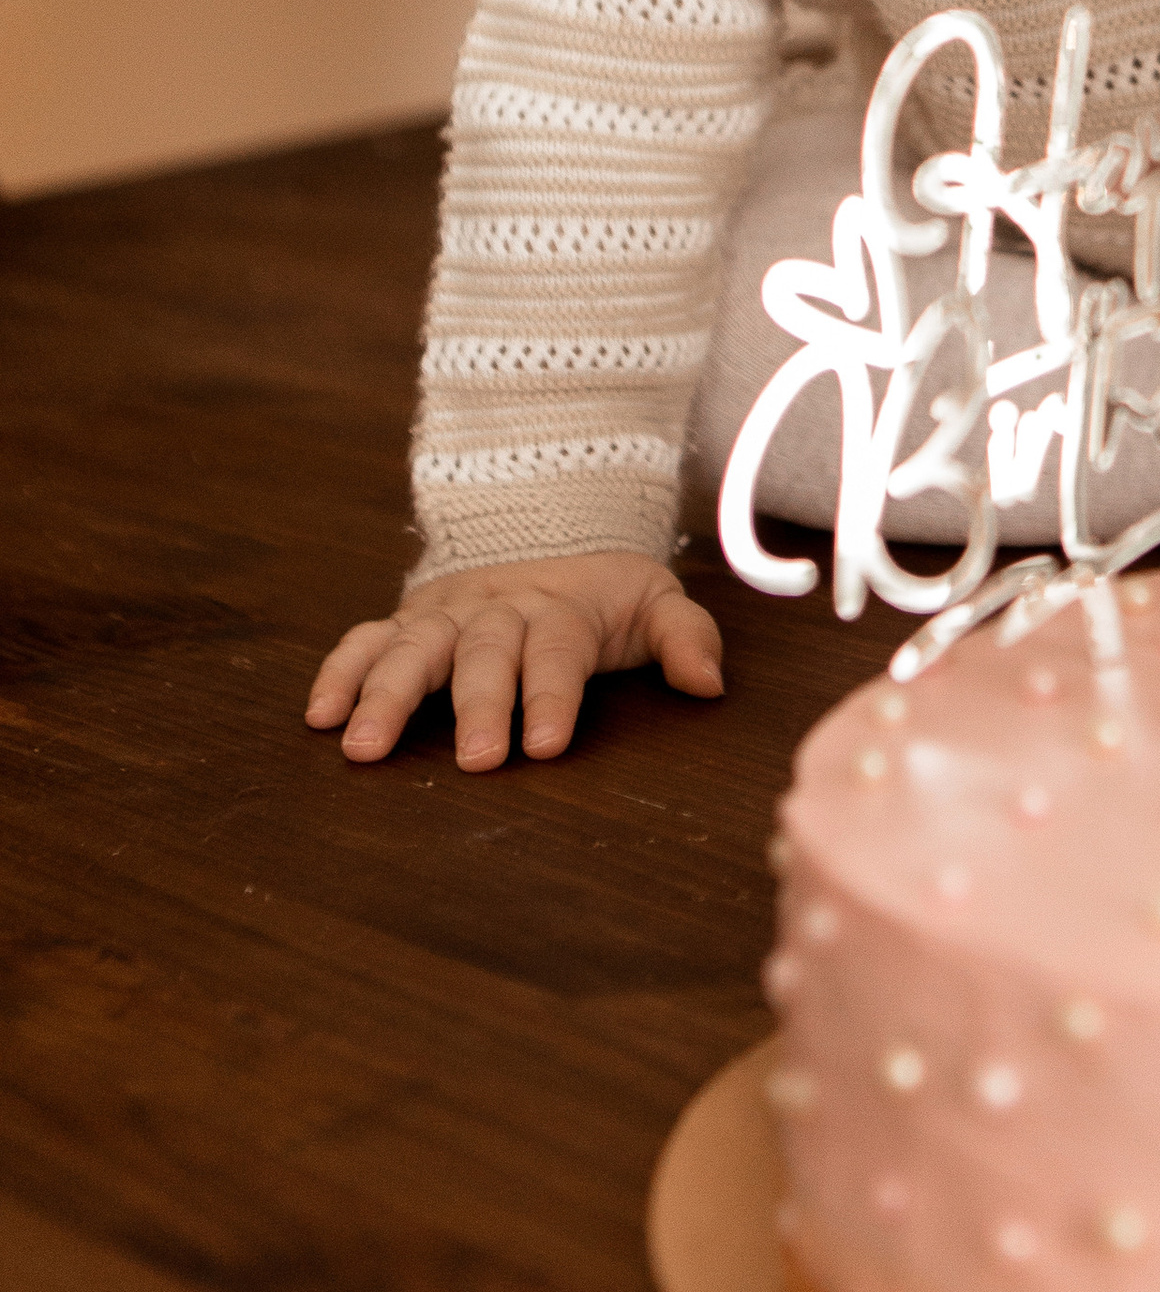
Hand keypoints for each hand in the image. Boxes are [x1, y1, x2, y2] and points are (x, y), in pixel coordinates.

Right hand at [305, 551, 724, 770]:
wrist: (546, 530)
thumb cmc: (602, 594)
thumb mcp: (654, 603)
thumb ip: (686, 638)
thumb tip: (708, 683)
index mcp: (560, 608)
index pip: (558, 650)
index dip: (551, 695)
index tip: (543, 745)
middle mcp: (498, 608)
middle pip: (484, 652)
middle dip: (477, 705)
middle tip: (474, 761)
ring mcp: (448, 614)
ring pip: (413, 647)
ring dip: (386, 694)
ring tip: (364, 747)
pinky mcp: (409, 620)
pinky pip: (366, 639)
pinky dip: (340, 671)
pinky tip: (319, 715)